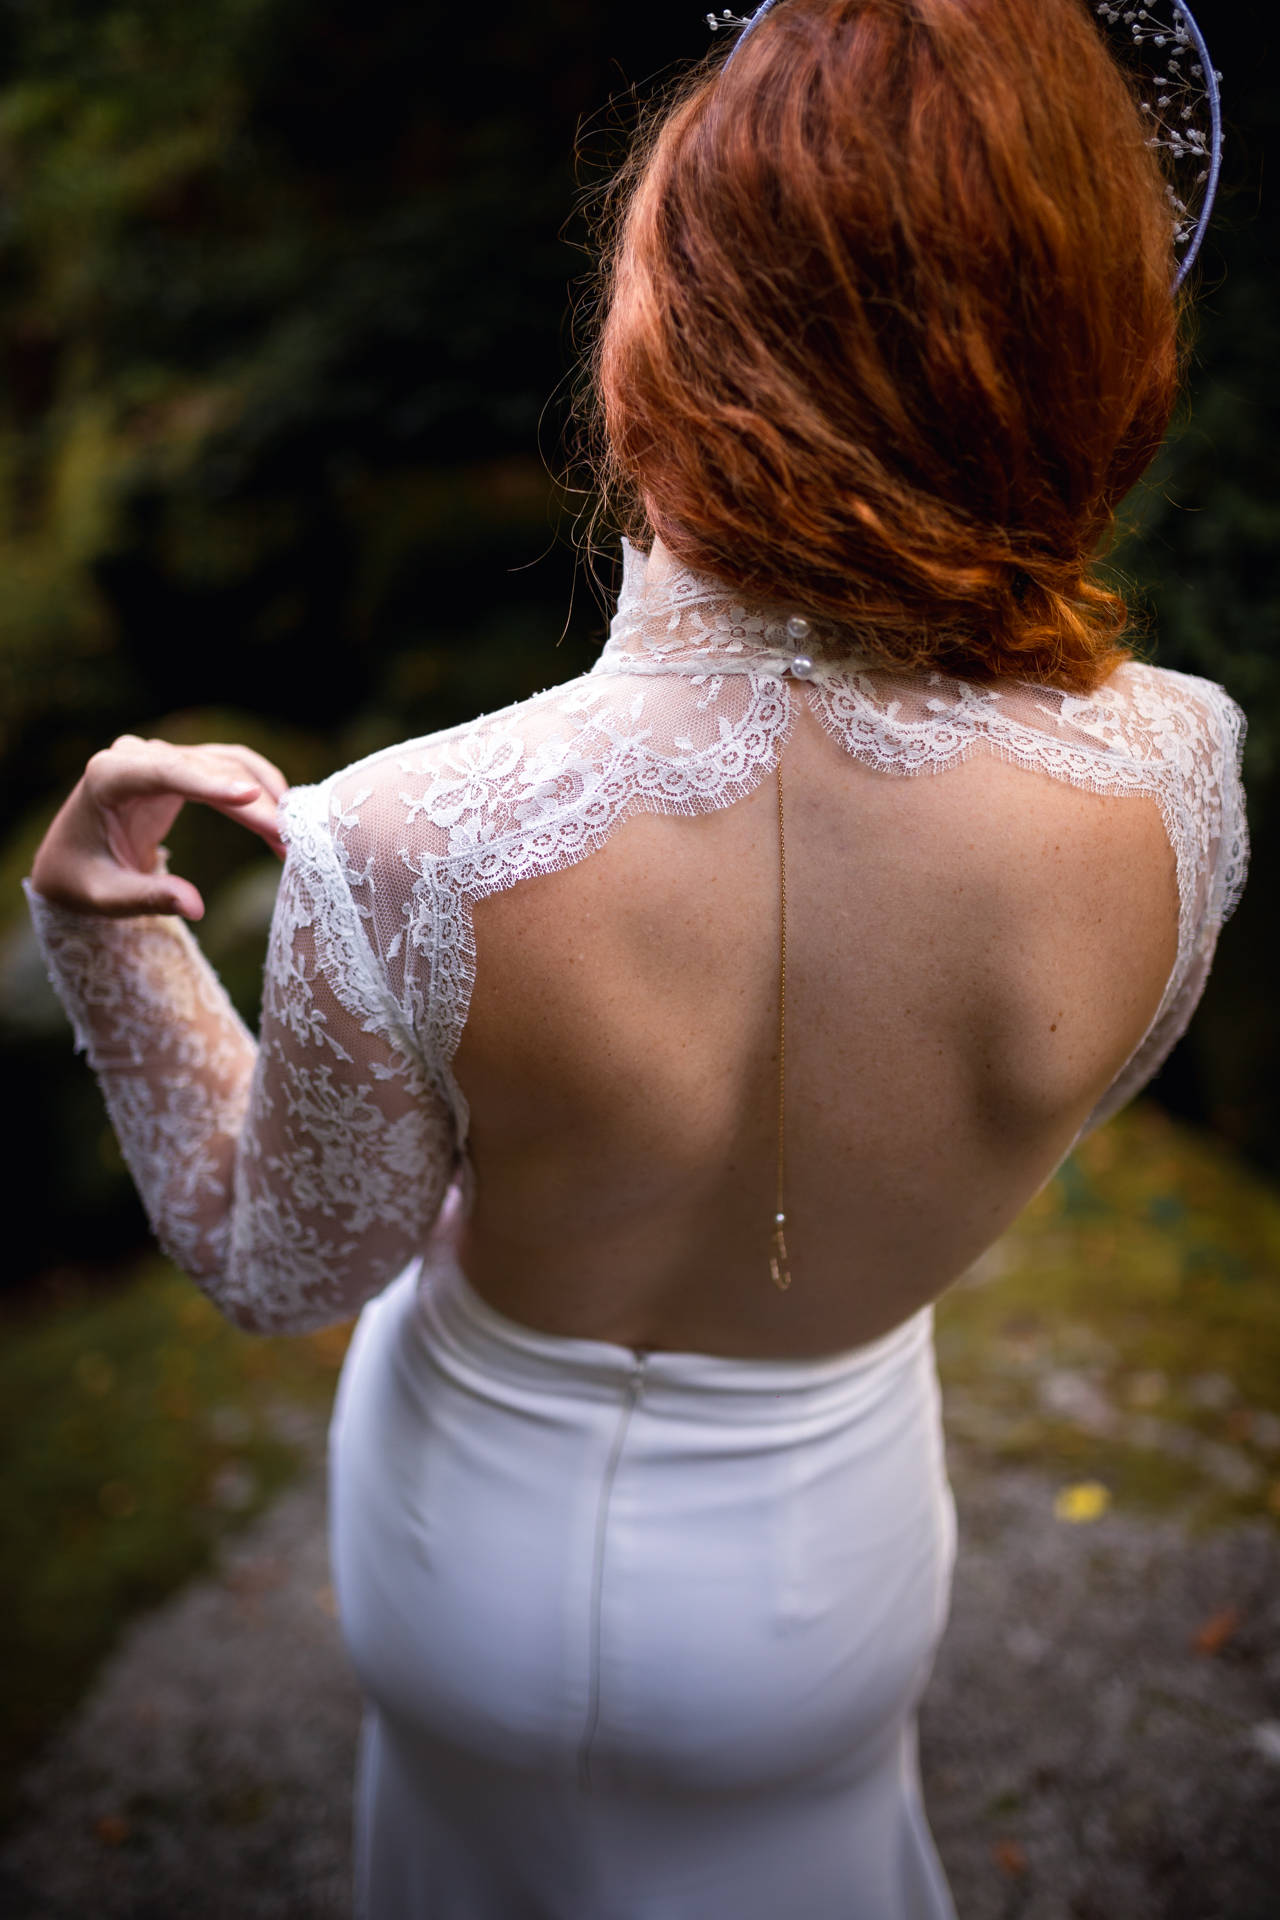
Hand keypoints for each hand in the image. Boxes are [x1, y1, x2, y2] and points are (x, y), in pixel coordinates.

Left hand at [30, 736, 289, 920]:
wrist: (70, 861)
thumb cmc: (81, 878)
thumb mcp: (106, 897)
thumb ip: (147, 898)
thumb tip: (194, 907)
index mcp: (108, 776)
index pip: (165, 773)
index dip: (211, 784)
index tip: (251, 796)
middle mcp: (135, 755)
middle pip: (206, 769)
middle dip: (252, 803)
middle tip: (288, 840)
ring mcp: (161, 757)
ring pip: (226, 763)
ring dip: (264, 796)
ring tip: (290, 838)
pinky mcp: (181, 767)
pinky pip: (228, 769)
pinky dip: (258, 790)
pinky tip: (281, 818)